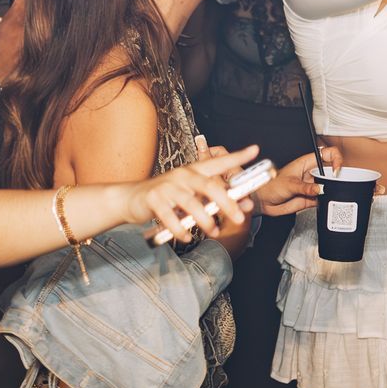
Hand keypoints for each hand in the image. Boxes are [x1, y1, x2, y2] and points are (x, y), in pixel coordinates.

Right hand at [125, 146, 258, 240]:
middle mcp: (183, 175)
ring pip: (192, 203)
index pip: (218, 162)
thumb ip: (214, 199)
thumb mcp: (191, 193)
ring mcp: (168, 186)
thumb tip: (243, 206)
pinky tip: (187, 237)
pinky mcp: (154, 199)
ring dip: (205, 221)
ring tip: (213, 232)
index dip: (237, 156)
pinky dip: (181, 230)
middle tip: (239, 218)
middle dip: (227, 203)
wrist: (131, 198)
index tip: (255, 150)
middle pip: (209, 186)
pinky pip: (171, 217)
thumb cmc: (166, 196)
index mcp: (194, 170)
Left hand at [256, 147, 337, 216]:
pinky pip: (324, 199)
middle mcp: (311, 173)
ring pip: (330, 185)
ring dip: (332, 190)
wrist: (264, 201)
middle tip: (335, 184)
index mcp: (307, 163)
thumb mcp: (288, 184)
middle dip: (336, 176)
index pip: (327, 154)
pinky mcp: (312, 198)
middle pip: (332, 170)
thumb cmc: (270, 186)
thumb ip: (305, 187)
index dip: (336, 159)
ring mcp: (312, 185)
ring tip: (326, 193)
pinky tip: (322, 201)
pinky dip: (326, 201)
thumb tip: (319, 189)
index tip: (336, 169)